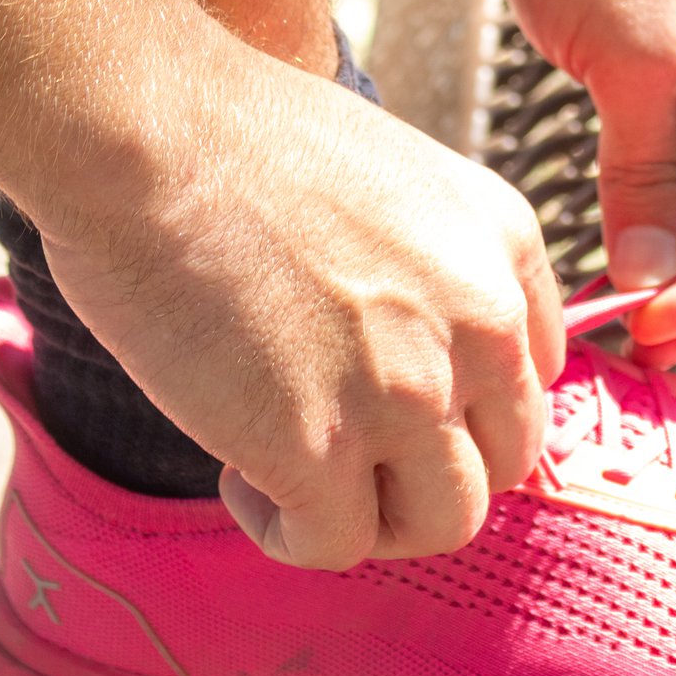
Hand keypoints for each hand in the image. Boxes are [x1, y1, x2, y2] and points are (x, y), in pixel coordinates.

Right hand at [40, 51, 563, 570]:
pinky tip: (238, 476)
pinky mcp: (318, 450)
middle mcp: (480, 324)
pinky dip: (290, 532)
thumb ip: (431, 262)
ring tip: (297, 473)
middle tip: (345, 445)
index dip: (461, 406)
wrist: (143, 130)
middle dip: (426, 469)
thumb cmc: (234, 135)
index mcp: (504, 245)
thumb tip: (405, 346)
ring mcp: (407, 393)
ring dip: (375, 517)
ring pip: (444, 523)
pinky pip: (336, 545)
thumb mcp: (394, 174)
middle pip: (505, 463)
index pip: (533, 378)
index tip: (388, 395)